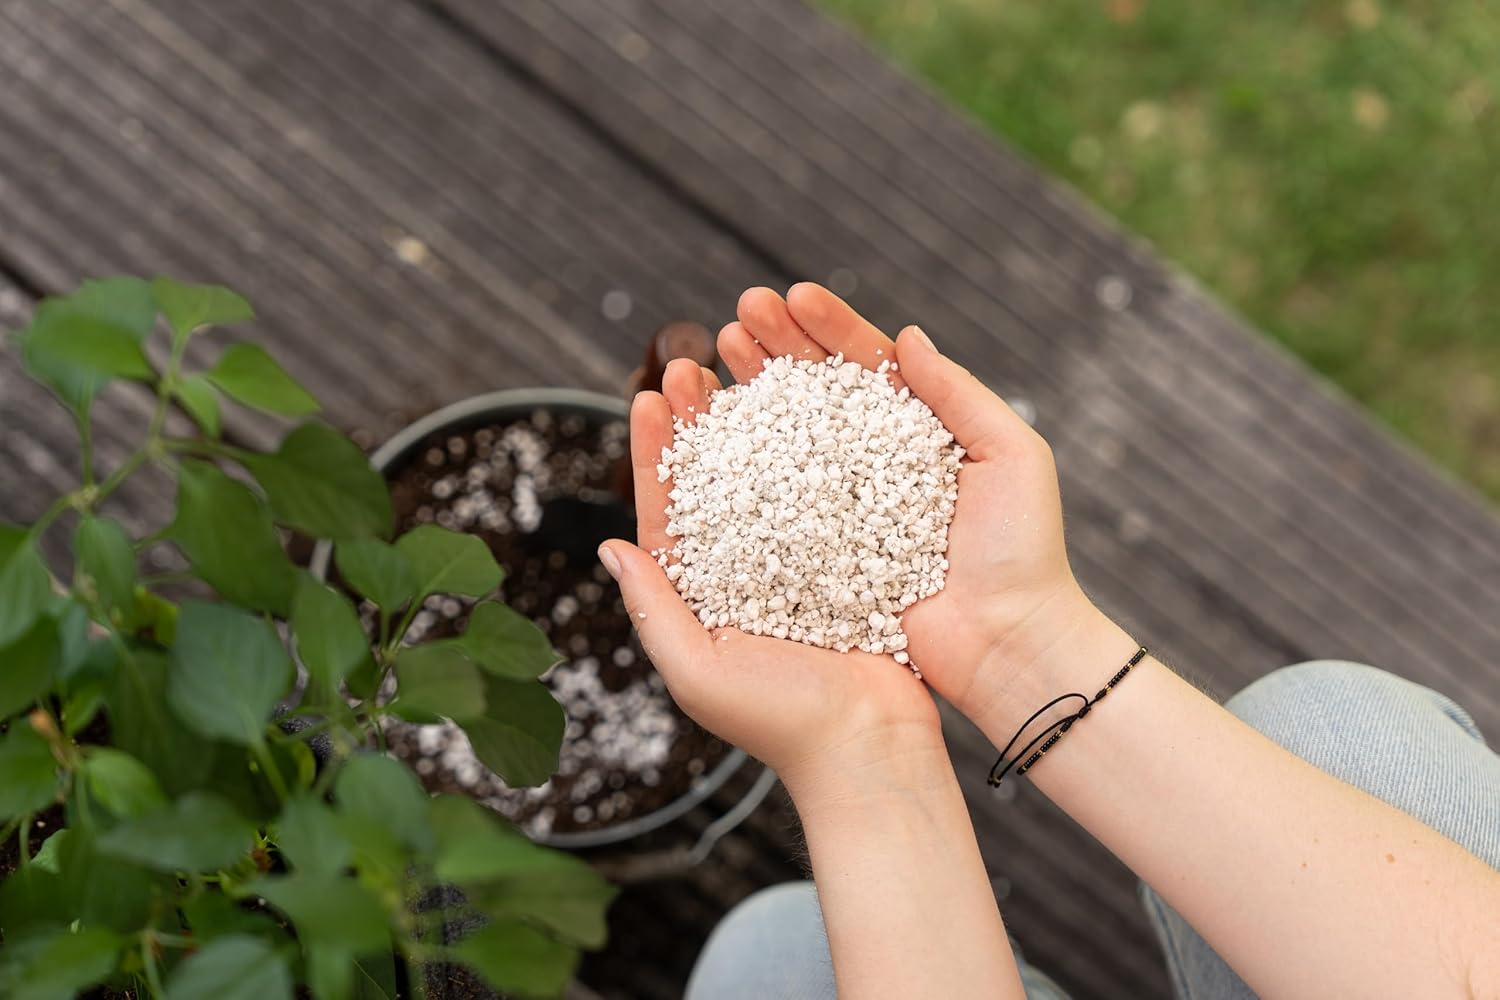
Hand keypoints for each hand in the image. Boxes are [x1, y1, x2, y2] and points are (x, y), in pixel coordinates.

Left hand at [597, 342, 942, 800]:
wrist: (870, 745)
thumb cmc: (780, 722)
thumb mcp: (697, 670)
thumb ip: (653, 609)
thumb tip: (610, 547)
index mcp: (703, 594)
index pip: (669, 511)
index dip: (656, 453)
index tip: (647, 398)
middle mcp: (748, 569)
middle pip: (717, 478)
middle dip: (698, 419)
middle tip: (688, 364)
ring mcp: (801, 558)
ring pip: (770, 473)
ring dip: (752, 419)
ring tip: (741, 367)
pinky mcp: (851, 554)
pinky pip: (828, 490)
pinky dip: (814, 445)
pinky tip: (810, 403)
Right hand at [711, 284, 1103, 721]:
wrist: (1008, 647)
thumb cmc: (1023, 551)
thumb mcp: (1011, 456)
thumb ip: (959, 393)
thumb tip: (907, 335)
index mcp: (919, 434)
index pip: (867, 366)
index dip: (828, 328)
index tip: (789, 296)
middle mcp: (874, 466)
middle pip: (815, 394)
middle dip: (775, 348)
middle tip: (738, 313)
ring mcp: (844, 510)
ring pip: (786, 441)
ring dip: (748, 396)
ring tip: (709, 361)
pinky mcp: (822, 557)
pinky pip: (774, 508)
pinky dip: (739, 471)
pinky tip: (709, 436)